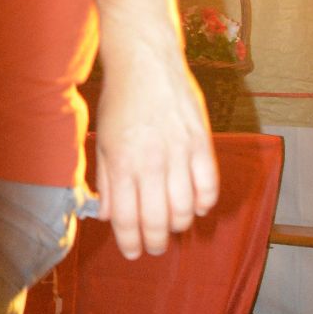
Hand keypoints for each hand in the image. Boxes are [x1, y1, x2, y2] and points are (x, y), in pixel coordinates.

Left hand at [93, 50, 218, 259]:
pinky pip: (209, 185)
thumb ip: (106, 180)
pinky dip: (205, 202)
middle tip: (155, 247)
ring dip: (180, 225)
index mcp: (123, 162)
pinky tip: (197, 206)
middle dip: (156, 241)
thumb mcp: (103, 140)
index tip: (133, 252)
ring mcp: (180, 152)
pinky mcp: (202, 141)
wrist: (146, 61)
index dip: (129, 242)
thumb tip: (106, 215)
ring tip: (174, 226)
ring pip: (185, 208)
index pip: (126, 218)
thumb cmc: (121, 100)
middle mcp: (151, 161)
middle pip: (157, 219)